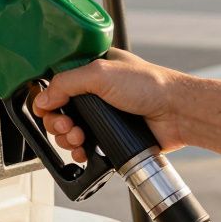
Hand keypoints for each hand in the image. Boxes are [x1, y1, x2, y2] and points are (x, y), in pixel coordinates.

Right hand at [31, 49, 191, 161]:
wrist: (178, 113)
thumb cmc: (150, 86)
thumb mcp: (101, 73)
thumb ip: (66, 83)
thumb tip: (42, 99)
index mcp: (93, 70)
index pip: (58, 83)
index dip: (48, 98)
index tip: (47, 109)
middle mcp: (97, 92)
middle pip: (60, 110)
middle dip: (58, 122)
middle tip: (68, 126)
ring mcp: (103, 116)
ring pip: (70, 131)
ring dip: (67, 138)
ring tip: (79, 138)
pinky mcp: (111, 136)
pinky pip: (85, 147)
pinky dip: (79, 152)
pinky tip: (83, 151)